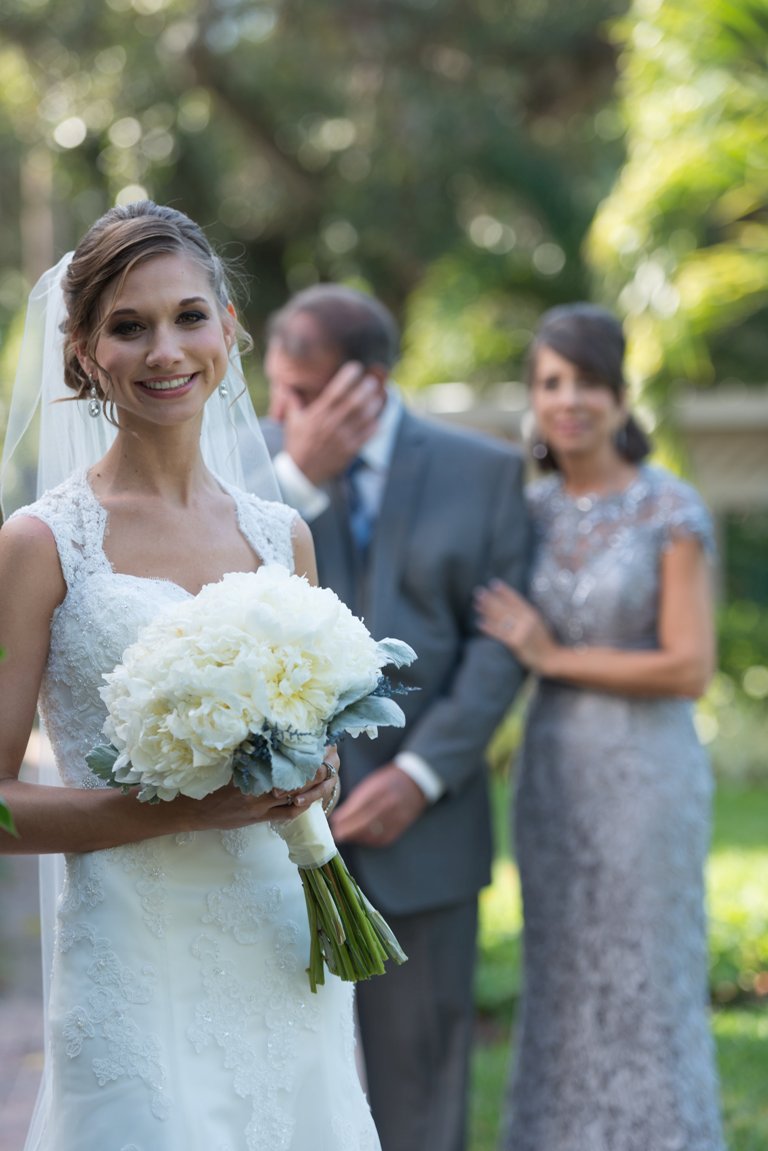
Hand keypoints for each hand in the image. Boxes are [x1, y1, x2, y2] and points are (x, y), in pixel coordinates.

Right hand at [179, 751, 340, 831]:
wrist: (194, 810)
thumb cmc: (210, 782)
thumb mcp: (232, 763)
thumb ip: (253, 755)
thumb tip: (274, 737)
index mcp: (254, 770)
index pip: (288, 760)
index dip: (307, 753)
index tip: (321, 743)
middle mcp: (260, 789)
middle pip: (298, 780)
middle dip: (318, 770)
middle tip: (331, 759)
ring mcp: (260, 806)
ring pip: (297, 798)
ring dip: (314, 789)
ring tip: (327, 778)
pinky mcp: (258, 819)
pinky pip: (287, 815)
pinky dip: (300, 807)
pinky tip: (309, 800)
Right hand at [280, 362, 384, 484]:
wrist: (301, 473)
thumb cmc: (297, 444)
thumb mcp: (293, 420)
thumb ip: (293, 401)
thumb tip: (289, 384)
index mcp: (318, 415)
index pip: (335, 392)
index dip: (346, 378)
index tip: (355, 367)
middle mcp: (331, 425)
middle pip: (353, 403)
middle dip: (365, 389)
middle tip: (372, 380)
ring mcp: (342, 438)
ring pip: (363, 418)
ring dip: (373, 405)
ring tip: (379, 396)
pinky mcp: (350, 451)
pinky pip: (367, 436)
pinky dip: (375, 426)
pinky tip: (379, 418)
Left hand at [330, 763, 426, 847]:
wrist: (415, 782)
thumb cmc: (388, 781)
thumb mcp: (371, 784)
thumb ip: (355, 800)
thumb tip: (338, 816)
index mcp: (379, 788)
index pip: (359, 806)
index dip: (346, 817)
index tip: (334, 824)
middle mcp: (389, 802)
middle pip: (365, 821)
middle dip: (349, 830)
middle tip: (338, 835)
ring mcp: (397, 814)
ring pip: (375, 831)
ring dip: (358, 837)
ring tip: (347, 837)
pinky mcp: (402, 824)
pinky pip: (385, 837)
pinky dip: (371, 840)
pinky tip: (362, 839)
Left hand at [474, 579, 556, 673]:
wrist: (551, 659)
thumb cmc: (544, 642)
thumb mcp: (539, 623)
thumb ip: (527, 614)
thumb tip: (511, 605)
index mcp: (532, 613)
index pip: (516, 599)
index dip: (504, 591)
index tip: (493, 583)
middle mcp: (527, 620)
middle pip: (505, 606)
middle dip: (490, 598)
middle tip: (478, 592)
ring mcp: (522, 631)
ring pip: (501, 618)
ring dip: (486, 610)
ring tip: (476, 604)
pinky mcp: (516, 642)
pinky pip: (499, 633)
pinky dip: (489, 628)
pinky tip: (479, 623)